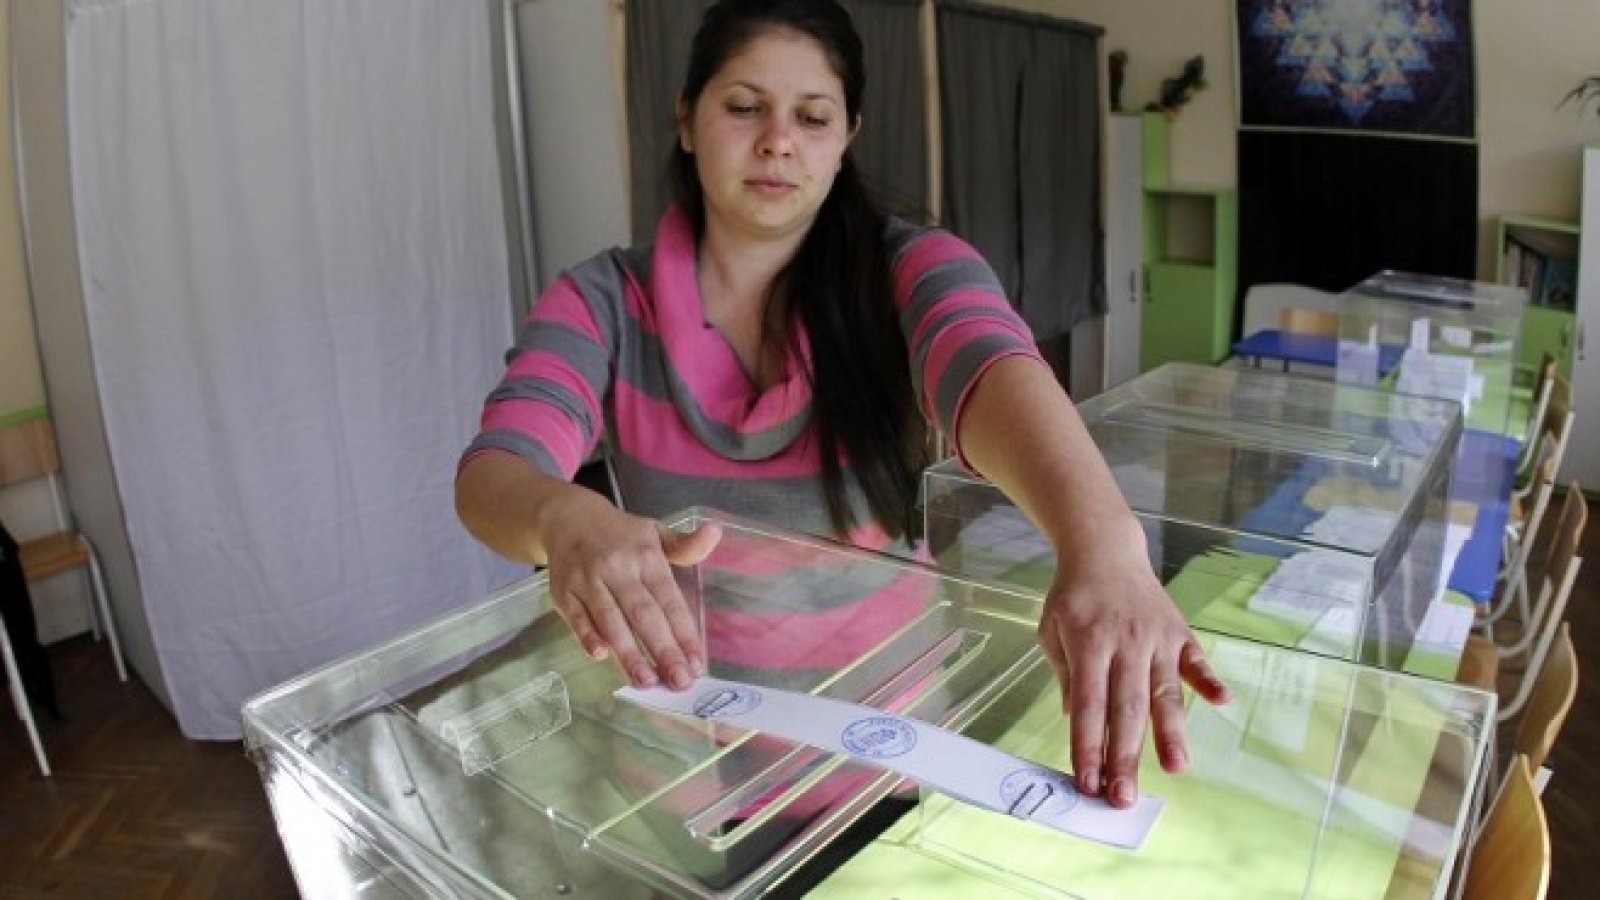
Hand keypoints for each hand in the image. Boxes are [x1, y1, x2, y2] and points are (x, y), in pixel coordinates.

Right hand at [543, 503, 721, 690]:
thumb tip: (715, 533)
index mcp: (647, 556)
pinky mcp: (564, 591)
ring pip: (611, 619)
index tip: (697, 663)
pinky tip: (601, 656)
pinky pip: (576, 617)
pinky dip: (587, 636)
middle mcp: (618, 567)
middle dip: (663, 650)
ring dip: (628, 652)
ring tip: (647, 681)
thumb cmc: (621, 535)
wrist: (569, 516)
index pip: (669, 599)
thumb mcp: (656, 533)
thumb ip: (686, 546)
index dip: (684, 632)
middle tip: (679, 681)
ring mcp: (589, 579)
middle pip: (643, 613)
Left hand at [1037, 547, 1229, 808]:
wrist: (1104, 551)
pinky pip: (1197, 660)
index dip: (1087, 746)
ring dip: (1171, 732)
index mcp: (1088, 643)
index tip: (1086, 782)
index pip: (1087, 704)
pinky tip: (1222, 703)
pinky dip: (1209, 680)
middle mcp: (1125, 642)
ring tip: (1175, 768)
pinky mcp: (1180, 633)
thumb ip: (1065, 676)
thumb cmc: (1073, 597)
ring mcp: (1156, 638)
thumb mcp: (1051, 631)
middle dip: (1125, 756)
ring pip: (1164, 692)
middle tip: (1123, 796)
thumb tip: (1076, 722)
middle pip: (1126, 708)